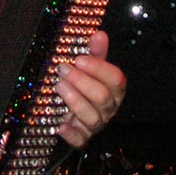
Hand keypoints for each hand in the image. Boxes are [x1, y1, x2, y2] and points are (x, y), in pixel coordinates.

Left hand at [55, 30, 126, 147]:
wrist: (74, 113)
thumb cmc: (85, 86)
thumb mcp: (90, 68)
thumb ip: (95, 53)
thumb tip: (99, 34)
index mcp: (115, 90)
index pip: (116, 79)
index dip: (98, 68)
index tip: (79, 58)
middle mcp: (109, 109)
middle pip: (102, 97)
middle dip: (81, 82)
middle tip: (63, 69)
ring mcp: (96, 125)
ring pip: (92, 117)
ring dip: (74, 100)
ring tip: (59, 85)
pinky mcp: (82, 138)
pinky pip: (80, 141)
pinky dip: (71, 134)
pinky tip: (61, 125)